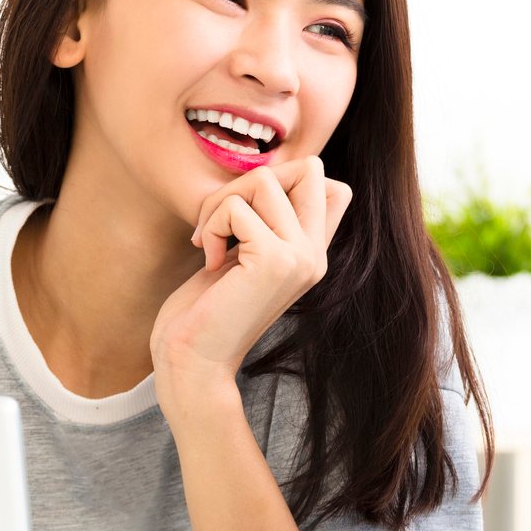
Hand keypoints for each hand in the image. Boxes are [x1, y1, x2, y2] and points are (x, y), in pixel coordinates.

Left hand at [151, 156, 352, 400]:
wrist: (195, 363)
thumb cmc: (206, 311)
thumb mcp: (244, 258)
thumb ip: (265, 224)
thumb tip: (266, 176)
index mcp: (314, 255)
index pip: (335, 188)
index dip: (288, 182)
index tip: (248, 216)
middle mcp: (316, 255)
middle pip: (309, 168)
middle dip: (253, 179)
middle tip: (221, 218)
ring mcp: (300, 257)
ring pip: (264, 180)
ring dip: (221, 203)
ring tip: (211, 242)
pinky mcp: (275, 261)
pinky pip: (236, 207)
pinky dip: (210, 225)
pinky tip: (209, 260)